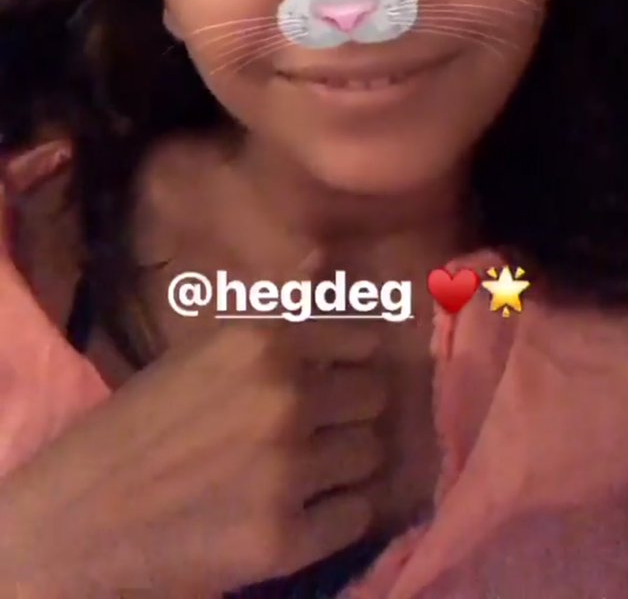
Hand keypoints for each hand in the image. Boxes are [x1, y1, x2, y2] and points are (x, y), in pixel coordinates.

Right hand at [0, 312, 385, 596]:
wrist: (83, 514)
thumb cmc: (144, 421)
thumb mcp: (203, 347)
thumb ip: (273, 304)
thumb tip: (324, 257)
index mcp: (264, 343)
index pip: (364, 343)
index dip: (350, 364)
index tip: (334, 381)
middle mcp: (285, 399)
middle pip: (374, 399)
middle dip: (348, 414)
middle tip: (313, 430)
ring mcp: (287, 471)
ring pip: (369, 456)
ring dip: (343, 465)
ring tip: (302, 472)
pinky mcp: (284, 539)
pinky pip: (355, 516)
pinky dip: (333, 515)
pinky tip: (297, 510)